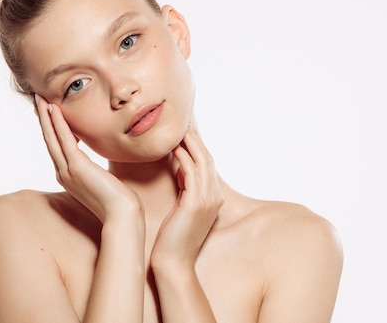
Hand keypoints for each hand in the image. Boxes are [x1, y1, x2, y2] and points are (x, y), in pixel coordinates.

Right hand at [34, 94, 141, 221]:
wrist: (122, 216)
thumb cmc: (118, 202)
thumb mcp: (103, 183)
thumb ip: (97, 174)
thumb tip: (102, 169)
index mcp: (69, 176)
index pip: (56, 146)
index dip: (51, 127)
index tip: (49, 110)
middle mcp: (63, 173)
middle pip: (49, 139)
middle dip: (43, 118)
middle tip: (37, 98)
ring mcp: (68, 170)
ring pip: (52, 137)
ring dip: (45, 116)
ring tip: (40, 98)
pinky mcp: (77, 167)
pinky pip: (65, 139)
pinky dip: (58, 123)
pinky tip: (54, 109)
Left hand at [151, 126, 223, 269]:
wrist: (173, 263)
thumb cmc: (172, 238)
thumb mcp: (182, 209)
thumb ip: (184, 189)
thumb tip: (177, 169)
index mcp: (213, 198)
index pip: (207, 164)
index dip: (197, 146)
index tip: (185, 131)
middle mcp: (214, 197)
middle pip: (207, 159)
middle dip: (195, 140)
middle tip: (182, 123)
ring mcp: (207, 201)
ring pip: (202, 163)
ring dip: (190, 144)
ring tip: (178, 129)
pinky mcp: (195, 205)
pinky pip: (191, 174)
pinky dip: (183, 159)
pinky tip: (174, 149)